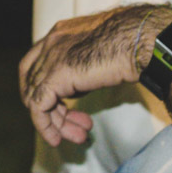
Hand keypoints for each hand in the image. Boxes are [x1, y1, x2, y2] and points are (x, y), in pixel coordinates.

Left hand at [18, 5, 170, 146]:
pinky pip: (38, 107)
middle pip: (32, 82)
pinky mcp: (56, 76)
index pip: (34, 64)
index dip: (41, 88)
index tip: (61, 107)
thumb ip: (81, 68)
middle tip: (72, 126)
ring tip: (78, 137)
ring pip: (35, 97)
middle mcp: (50, 43)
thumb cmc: (132, 42)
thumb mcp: (99, 53)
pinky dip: (44, 125)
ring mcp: (50, 58)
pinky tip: (57, 139)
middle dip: (49, 109)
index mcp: (59, 33)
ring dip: (54, 122)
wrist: (139, 40)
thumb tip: (77, 89)